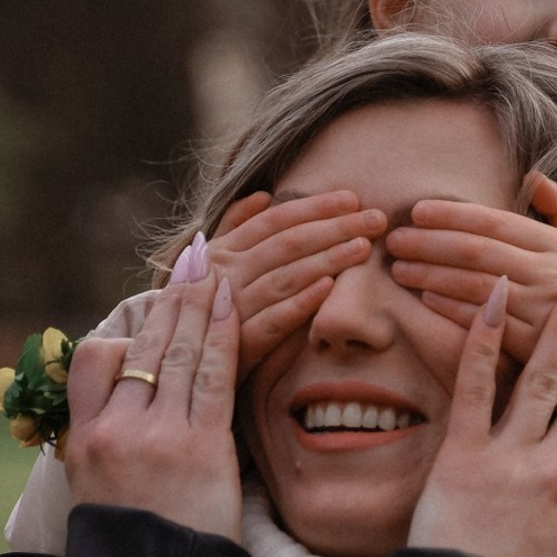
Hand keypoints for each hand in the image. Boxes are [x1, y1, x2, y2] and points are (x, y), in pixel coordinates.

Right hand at [65, 269, 242, 541]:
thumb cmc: (134, 550)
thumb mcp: (99, 493)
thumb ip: (105, 448)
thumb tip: (116, 422)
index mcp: (83, 439)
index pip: (93, 361)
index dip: (125, 332)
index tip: (148, 311)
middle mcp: (114, 431)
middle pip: (141, 348)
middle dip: (170, 300)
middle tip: (192, 261)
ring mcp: (156, 436)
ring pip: (177, 352)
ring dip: (199, 305)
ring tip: (215, 270)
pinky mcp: (200, 447)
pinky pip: (213, 374)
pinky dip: (223, 333)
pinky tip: (234, 303)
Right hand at [191, 190, 387, 379]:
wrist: (180, 360)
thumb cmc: (203, 307)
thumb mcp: (210, 262)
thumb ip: (235, 227)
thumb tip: (264, 196)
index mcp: (222, 251)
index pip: (274, 220)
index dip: (314, 207)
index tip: (352, 199)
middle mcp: (225, 274)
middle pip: (287, 244)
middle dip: (334, 228)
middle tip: (376, 219)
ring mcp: (231, 308)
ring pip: (284, 277)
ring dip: (326, 259)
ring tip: (362, 247)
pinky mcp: (239, 345)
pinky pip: (274, 320)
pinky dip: (301, 302)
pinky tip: (330, 287)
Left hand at [386, 173, 556, 383]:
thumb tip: (533, 176)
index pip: (497, 222)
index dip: (454, 215)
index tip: (418, 210)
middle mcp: (552, 273)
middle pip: (479, 251)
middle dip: (431, 242)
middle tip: (395, 238)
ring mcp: (543, 310)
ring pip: (476, 285)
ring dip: (432, 274)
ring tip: (400, 268)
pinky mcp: (536, 346)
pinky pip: (485, 323)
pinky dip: (453, 309)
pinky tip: (426, 298)